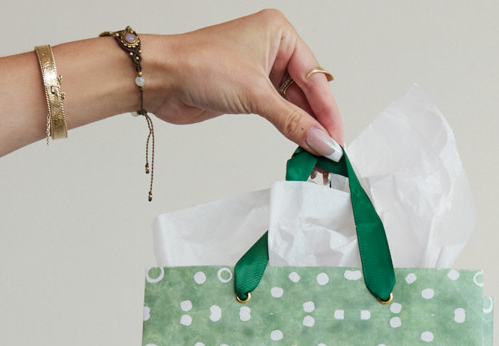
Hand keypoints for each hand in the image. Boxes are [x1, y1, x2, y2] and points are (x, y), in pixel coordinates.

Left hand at [145, 10, 343, 157]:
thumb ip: (293, 122)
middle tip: (330, 156)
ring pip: (296, 106)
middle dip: (319, 125)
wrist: (162, 78)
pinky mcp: (251, 92)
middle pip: (309, 94)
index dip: (328, 113)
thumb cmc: (199, 65)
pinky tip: (301, 147)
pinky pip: (280, 114)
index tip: (337, 142)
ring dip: (306, 132)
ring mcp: (262, 71)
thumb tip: (323, 143)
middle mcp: (273, 49)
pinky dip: (291, 131)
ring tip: (317, 158)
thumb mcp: (255, 94)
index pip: (315, 79)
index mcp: (279, 34)